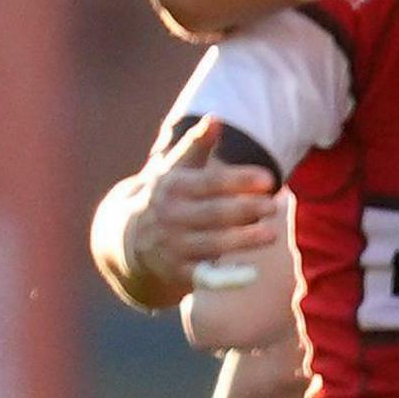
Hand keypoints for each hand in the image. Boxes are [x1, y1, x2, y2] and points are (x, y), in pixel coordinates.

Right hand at [126, 119, 281, 286]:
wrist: (125, 241)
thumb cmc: (164, 198)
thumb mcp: (175, 170)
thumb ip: (197, 146)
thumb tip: (216, 119)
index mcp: (173, 187)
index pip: (210, 182)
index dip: (239, 181)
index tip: (268, 180)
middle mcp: (171, 216)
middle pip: (214, 213)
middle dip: (245, 209)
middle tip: (273, 206)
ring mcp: (174, 246)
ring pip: (213, 243)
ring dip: (243, 239)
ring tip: (271, 233)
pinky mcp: (179, 273)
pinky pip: (205, 277)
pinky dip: (228, 278)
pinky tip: (253, 273)